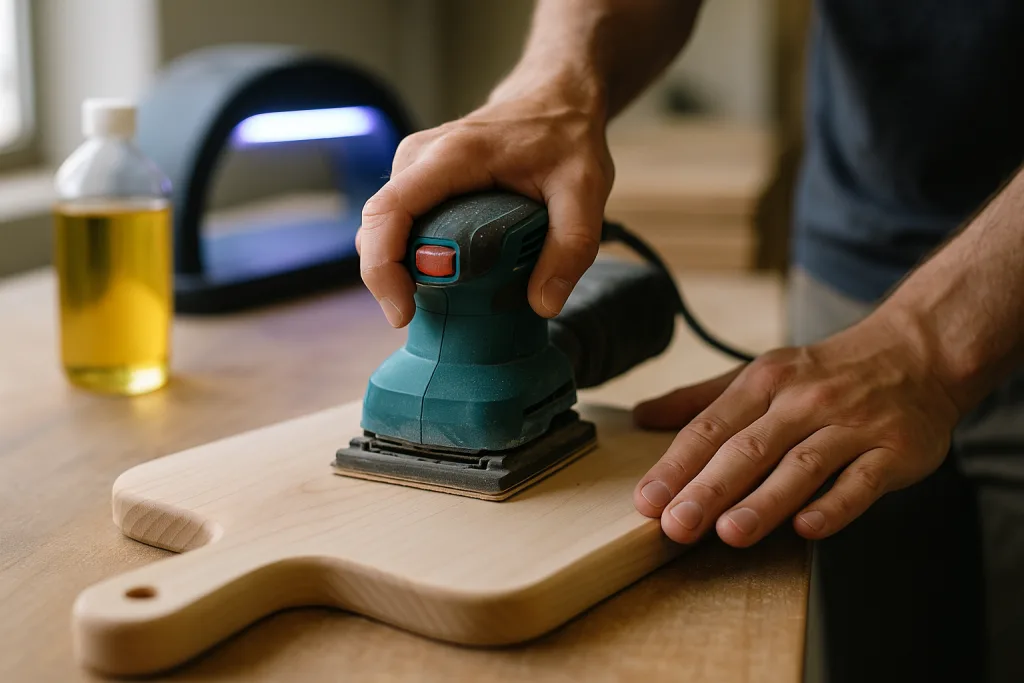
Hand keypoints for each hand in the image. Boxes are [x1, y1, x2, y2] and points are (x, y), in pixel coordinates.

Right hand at [355, 73, 613, 326]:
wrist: (557, 97)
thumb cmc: (566, 137)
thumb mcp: (585, 191)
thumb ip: (571, 247)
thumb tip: (543, 304)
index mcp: (451, 156)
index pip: (389, 212)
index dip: (382, 267)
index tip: (402, 311)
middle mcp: (420, 157)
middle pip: (378, 227)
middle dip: (391, 279)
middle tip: (424, 316)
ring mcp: (415, 167)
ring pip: (385, 228)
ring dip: (401, 270)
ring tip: (443, 300)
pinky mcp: (420, 179)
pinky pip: (399, 223)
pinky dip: (411, 256)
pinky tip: (444, 278)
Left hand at [631, 313, 963, 546]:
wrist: (916, 352)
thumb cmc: (824, 373)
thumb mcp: (759, 374)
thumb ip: (700, 399)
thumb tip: (641, 416)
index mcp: (764, 383)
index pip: (711, 427)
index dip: (677, 465)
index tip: (647, 500)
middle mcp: (804, 401)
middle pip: (749, 448)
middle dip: (709, 489)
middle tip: (676, 525)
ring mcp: (851, 425)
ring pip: (802, 465)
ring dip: (766, 500)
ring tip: (730, 532)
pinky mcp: (895, 449)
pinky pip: (863, 481)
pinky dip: (836, 504)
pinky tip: (807, 528)